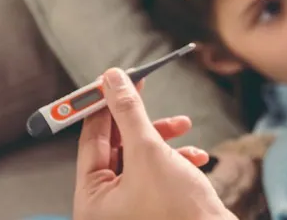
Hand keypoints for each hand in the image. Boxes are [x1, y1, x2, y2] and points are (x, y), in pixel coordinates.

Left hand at [73, 69, 234, 219]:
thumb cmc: (178, 210)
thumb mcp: (149, 151)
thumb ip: (128, 112)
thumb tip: (112, 80)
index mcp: (91, 200)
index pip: (90, 140)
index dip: (102, 106)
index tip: (115, 80)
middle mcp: (106, 206)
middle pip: (116, 146)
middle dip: (140, 122)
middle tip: (146, 90)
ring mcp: (130, 207)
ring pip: (140, 156)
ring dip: (163, 138)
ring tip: (184, 127)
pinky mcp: (153, 206)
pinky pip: (157, 172)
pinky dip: (176, 159)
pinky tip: (196, 157)